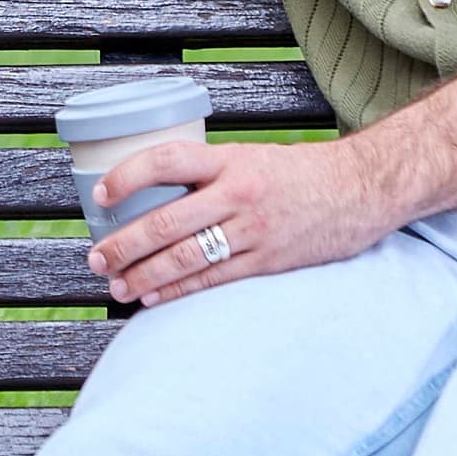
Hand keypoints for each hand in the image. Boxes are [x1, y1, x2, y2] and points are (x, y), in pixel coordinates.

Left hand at [85, 137, 401, 309]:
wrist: (360, 189)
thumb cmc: (298, 173)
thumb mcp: (250, 157)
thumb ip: (209, 173)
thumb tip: (155, 190)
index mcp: (230, 160)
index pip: (167, 160)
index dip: (128, 176)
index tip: (100, 194)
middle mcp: (239, 193)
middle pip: (168, 220)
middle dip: (125, 243)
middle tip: (96, 258)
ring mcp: (254, 231)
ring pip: (187, 257)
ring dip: (145, 275)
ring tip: (116, 286)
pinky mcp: (268, 261)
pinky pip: (214, 280)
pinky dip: (179, 291)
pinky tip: (153, 298)